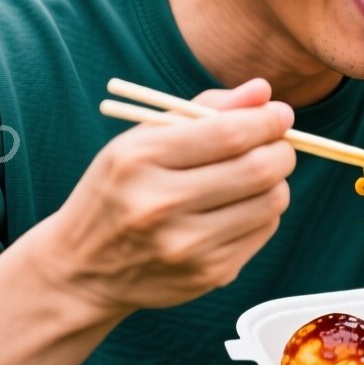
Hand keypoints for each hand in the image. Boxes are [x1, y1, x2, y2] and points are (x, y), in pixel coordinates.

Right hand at [34, 79, 295, 315]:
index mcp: (139, 161)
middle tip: (278, 144)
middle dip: (281, 149)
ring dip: (276, 181)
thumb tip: (264, 90)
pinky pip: (264, 230)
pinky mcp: (208, 274)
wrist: (82, 270)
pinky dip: (263, 211)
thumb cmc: (119, 190)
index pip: (229, 133)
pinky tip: (237, 208)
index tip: (280, 114)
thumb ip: (204, 109)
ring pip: (272, 201)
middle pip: (259, 168)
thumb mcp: (142, 141)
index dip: (267, 120)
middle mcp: (160, 205)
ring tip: (255, 175)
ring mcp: (186, 245)